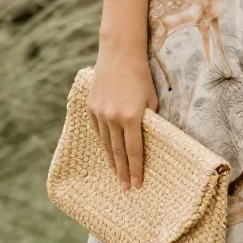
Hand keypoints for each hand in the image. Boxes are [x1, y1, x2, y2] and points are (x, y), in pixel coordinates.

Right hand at [88, 50, 158, 189]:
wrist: (119, 54)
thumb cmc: (141, 76)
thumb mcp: (151, 100)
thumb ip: (149, 121)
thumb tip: (146, 141)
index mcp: (131, 117)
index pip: (134, 151)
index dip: (136, 170)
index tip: (137, 184)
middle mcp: (113, 118)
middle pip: (118, 152)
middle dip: (123, 173)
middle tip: (126, 189)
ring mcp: (99, 113)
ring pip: (106, 144)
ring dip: (112, 161)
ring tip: (116, 175)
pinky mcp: (91, 107)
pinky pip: (97, 130)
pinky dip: (103, 143)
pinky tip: (107, 153)